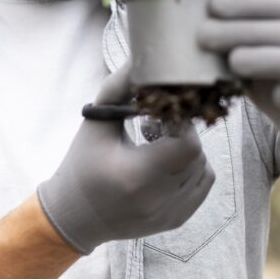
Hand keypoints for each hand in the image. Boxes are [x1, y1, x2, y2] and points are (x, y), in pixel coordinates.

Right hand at [37, 64, 214, 254]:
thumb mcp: (95, 124)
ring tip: (156, 146)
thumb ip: (118, 87)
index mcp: (136, 177)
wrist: (75, 218)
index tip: (159, 116)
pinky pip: (203, 184)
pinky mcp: (178, 220)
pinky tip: (165, 164)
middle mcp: (157, 201)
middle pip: (197, 155)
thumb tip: (141, 58)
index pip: (187, 145)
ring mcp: (171, 214)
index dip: (181, 124)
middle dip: (182, 133)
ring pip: (204, 168)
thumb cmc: (82, 166)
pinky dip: (192, 168)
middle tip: (155, 127)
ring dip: (187, 150)